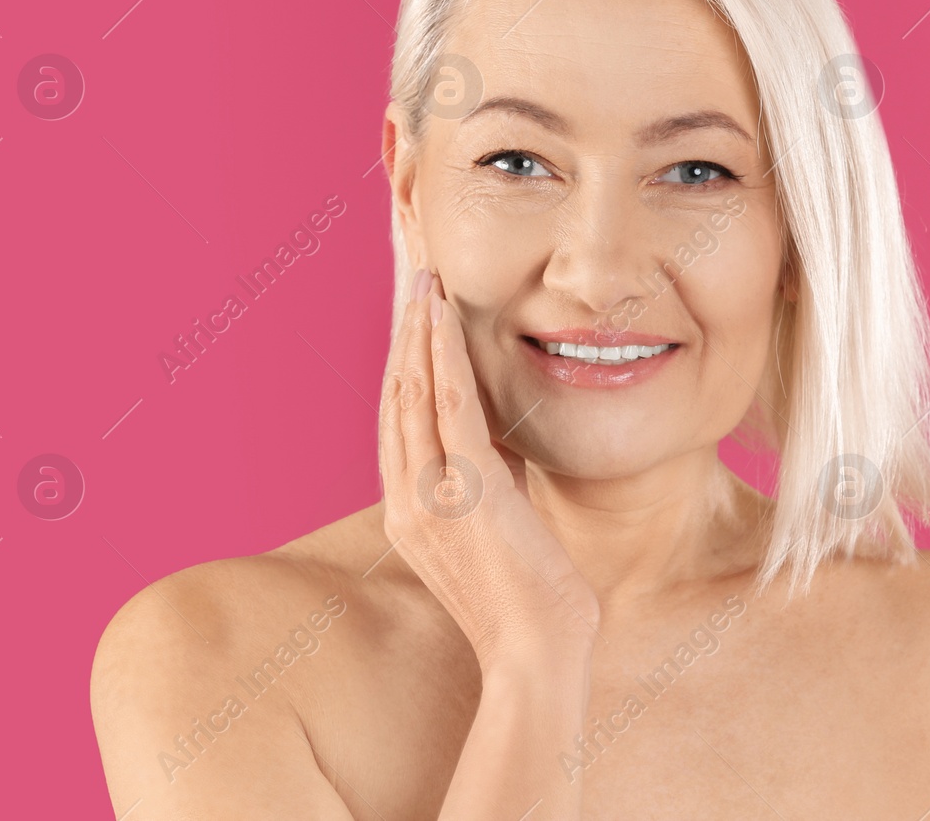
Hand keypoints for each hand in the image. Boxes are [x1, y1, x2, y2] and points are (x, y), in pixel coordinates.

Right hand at [378, 269, 600, 671]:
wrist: (536, 655)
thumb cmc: (530, 602)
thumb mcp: (492, 536)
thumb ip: (481, 491)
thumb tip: (496, 451)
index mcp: (408, 511)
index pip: (396, 418)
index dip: (401, 360)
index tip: (412, 314)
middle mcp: (405, 499)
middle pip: (393, 394)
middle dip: (402, 331)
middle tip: (412, 275)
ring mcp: (430, 494)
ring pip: (412, 392)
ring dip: (418, 330)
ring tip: (425, 280)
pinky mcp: (468, 489)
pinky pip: (448, 406)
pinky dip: (442, 355)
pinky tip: (442, 317)